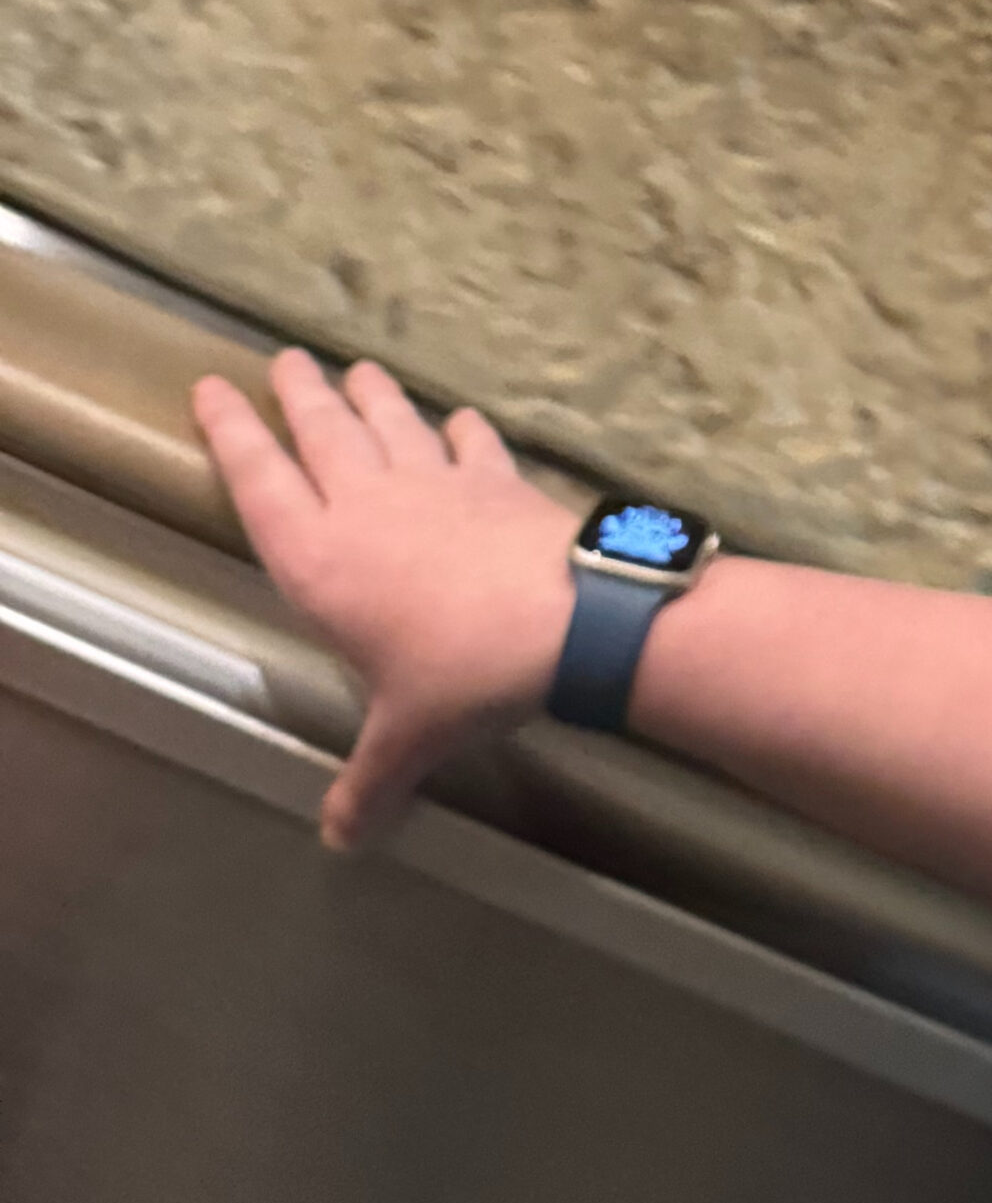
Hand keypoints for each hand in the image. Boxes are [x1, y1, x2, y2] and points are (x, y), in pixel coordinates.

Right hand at [192, 352, 579, 852]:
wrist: (568, 618)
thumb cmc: (463, 675)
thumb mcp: (408, 739)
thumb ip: (370, 785)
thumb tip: (343, 842)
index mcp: (320, 559)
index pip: (259, 482)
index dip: (232, 433)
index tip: (212, 388)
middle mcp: (367, 505)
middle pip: (321, 432)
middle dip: (297, 395)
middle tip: (283, 360)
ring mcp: (436, 483)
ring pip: (391, 422)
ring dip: (372, 395)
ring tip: (355, 369)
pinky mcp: (497, 480)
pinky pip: (473, 445)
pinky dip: (463, 431)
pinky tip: (462, 421)